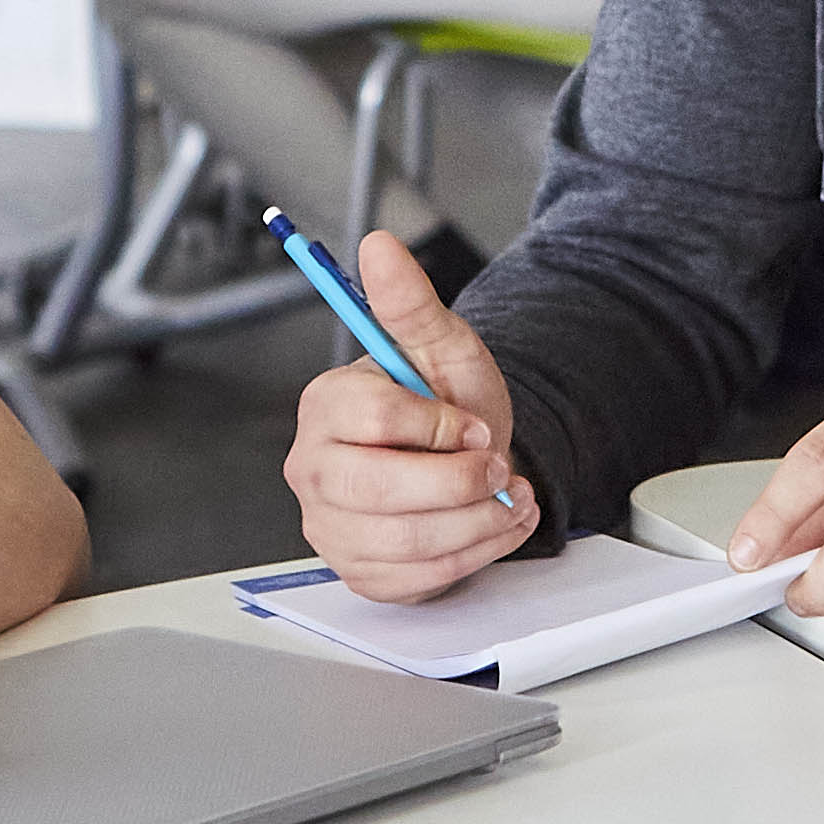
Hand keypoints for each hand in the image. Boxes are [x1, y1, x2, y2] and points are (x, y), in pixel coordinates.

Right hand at [282, 229, 534, 599]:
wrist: (467, 459)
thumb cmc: (446, 404)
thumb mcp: (442, 346)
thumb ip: (411, 302)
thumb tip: (380, 245)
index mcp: (325, 406)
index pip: (377, 418)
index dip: (442, 425)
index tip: (475, 425)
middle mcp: (314, 468)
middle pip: (379, 490)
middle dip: (458, 482)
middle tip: (497, 467)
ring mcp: (330, 527)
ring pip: (405, 541)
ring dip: (478, 521)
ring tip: (509, 496)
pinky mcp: (361, 572)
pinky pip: (418, 578)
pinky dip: (475, 554)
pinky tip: (496, 523)